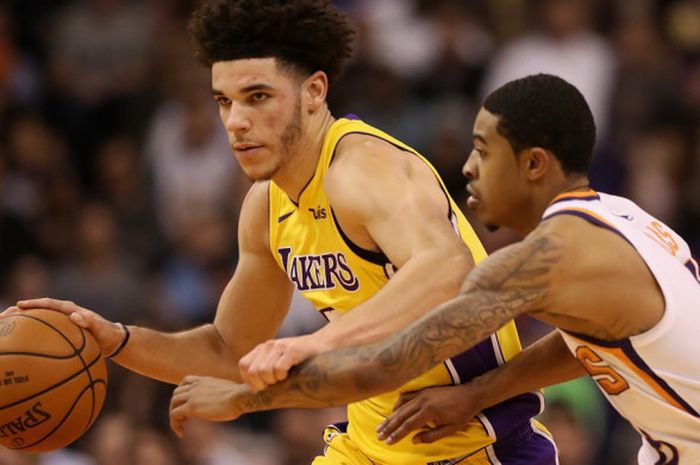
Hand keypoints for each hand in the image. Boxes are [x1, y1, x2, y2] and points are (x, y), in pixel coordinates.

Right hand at [11, 298, 126, 357]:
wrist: (112, 340)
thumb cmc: (107, 333)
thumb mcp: (100, 328)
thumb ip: (90, 321)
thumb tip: (76, 316)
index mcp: (70, 310)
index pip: (49, 304)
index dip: (34, 304)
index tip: (19, 306)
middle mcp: (64, 314)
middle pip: (38, 311)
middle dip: (20, 311)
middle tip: (4, 316)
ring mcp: (61, 323)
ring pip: (39, 321)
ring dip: (23, 324)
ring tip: (5, 329)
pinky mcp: (62, 333)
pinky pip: (44, 333)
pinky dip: (32, 337)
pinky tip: (21, 348)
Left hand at [169, 375, 251, 436]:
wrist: (240, 397)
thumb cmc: (240, 396)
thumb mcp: (228, 389)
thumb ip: (220, 392)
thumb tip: (228, 398)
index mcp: (205, 380)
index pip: (185, 381)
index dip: (183, 393)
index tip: (187, 404)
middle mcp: (196, 385)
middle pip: (176, 393)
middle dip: (177, 405)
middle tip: (184, 418)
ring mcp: (192, 395)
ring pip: (173, 403)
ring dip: (174, 415)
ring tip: (182, 426)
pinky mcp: (191, 407)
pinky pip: (174, 415)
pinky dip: (174, 425)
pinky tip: (181, 433)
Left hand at [238, 334, 326, 391]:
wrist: (324, 344)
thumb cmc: (302, 360)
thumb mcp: (280, 362)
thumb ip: (265, 371)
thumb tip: (252, 392)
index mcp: (262, 349)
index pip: (244, 366)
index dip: (251, 380)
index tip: (264, 386)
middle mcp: (269, 345)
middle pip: (253, 372)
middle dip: (263, 384)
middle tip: (276, 384)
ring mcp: (280, 346)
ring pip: (264, 371)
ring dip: (274, 380)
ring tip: (284, 378)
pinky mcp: (293, 350)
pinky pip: (278, 369)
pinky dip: (283, 376)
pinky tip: (290, 373)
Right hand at [376, 384, 482, 444]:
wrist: (469, 395)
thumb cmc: (461, 414)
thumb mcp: (450, 429)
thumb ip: (431, 436)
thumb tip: (414, 440)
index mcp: (429, 412)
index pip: (408, 425)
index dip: (397, 434)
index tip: (388, 442)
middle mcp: (422, 401)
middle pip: (401, 416)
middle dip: (389, 427)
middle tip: (379, 436)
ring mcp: (421, 394)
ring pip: (401, 407)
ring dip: (390, 417)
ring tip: (381, 426)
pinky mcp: (423, 390)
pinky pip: (406, 396)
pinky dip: (398, 404)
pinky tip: (393, 411)